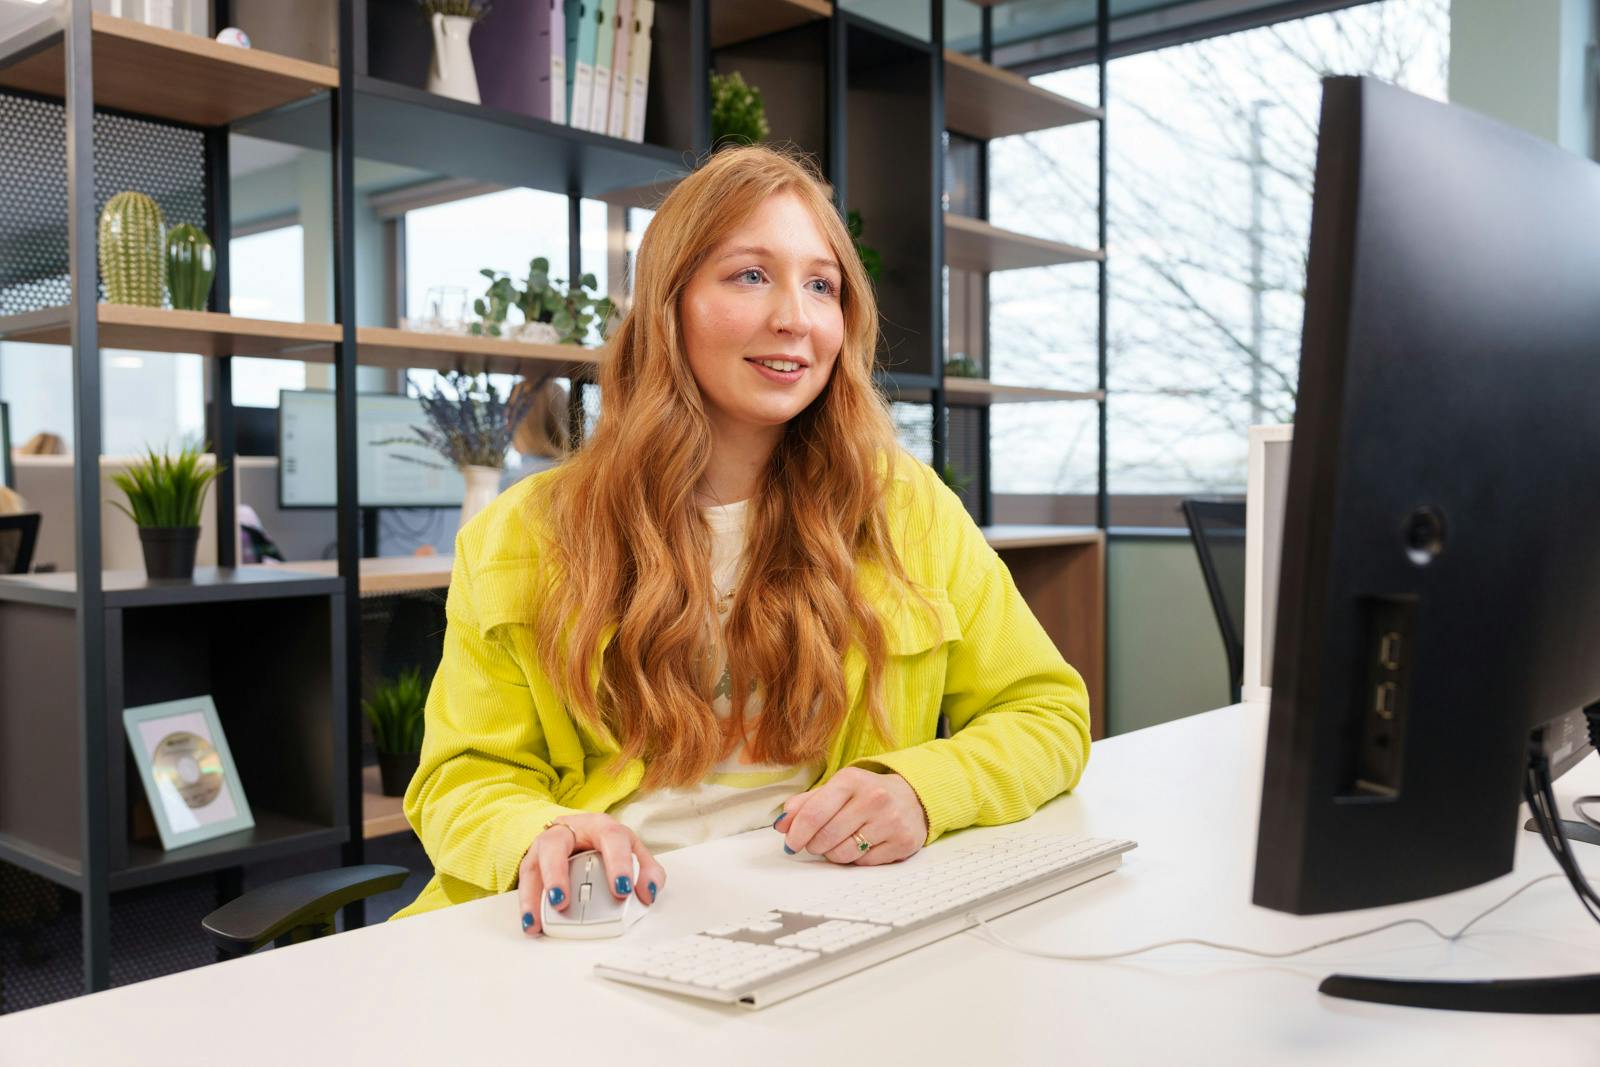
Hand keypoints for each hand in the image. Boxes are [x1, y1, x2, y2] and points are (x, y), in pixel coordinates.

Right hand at [517, 813, 665, 936]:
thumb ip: (647, 871)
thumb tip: (648, 893)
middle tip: (562, 901)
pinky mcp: (532, 861)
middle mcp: (569, 831)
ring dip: (535, 893)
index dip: (617, 863)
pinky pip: (525, 881)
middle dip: (557, 874)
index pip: (612, 838)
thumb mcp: (632, 852)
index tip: (623, 889)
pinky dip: (527, 904)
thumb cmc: (607, 844)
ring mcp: (546, 845)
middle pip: (556, 845)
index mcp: (602, 827)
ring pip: (534, 863)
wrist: (579, 832)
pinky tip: (532, 923)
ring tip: (538, 919)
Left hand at [775, 768, 927, 865]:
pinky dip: (855, 859)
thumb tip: (782, 823)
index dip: (797, 833)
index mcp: (851, 780)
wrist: (913, 796)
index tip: (791, 843)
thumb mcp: (837, 788)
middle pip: (826, 837)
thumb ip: (807, 803)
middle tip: (816, 843)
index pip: (814, 813)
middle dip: (814, 845)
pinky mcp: (902, 842)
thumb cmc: (867, 793)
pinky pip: (863, 863)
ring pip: (843, 854)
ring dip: (833, 854)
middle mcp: (874, 798)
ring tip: (838, 842)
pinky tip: (860, 845)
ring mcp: (890, 821)